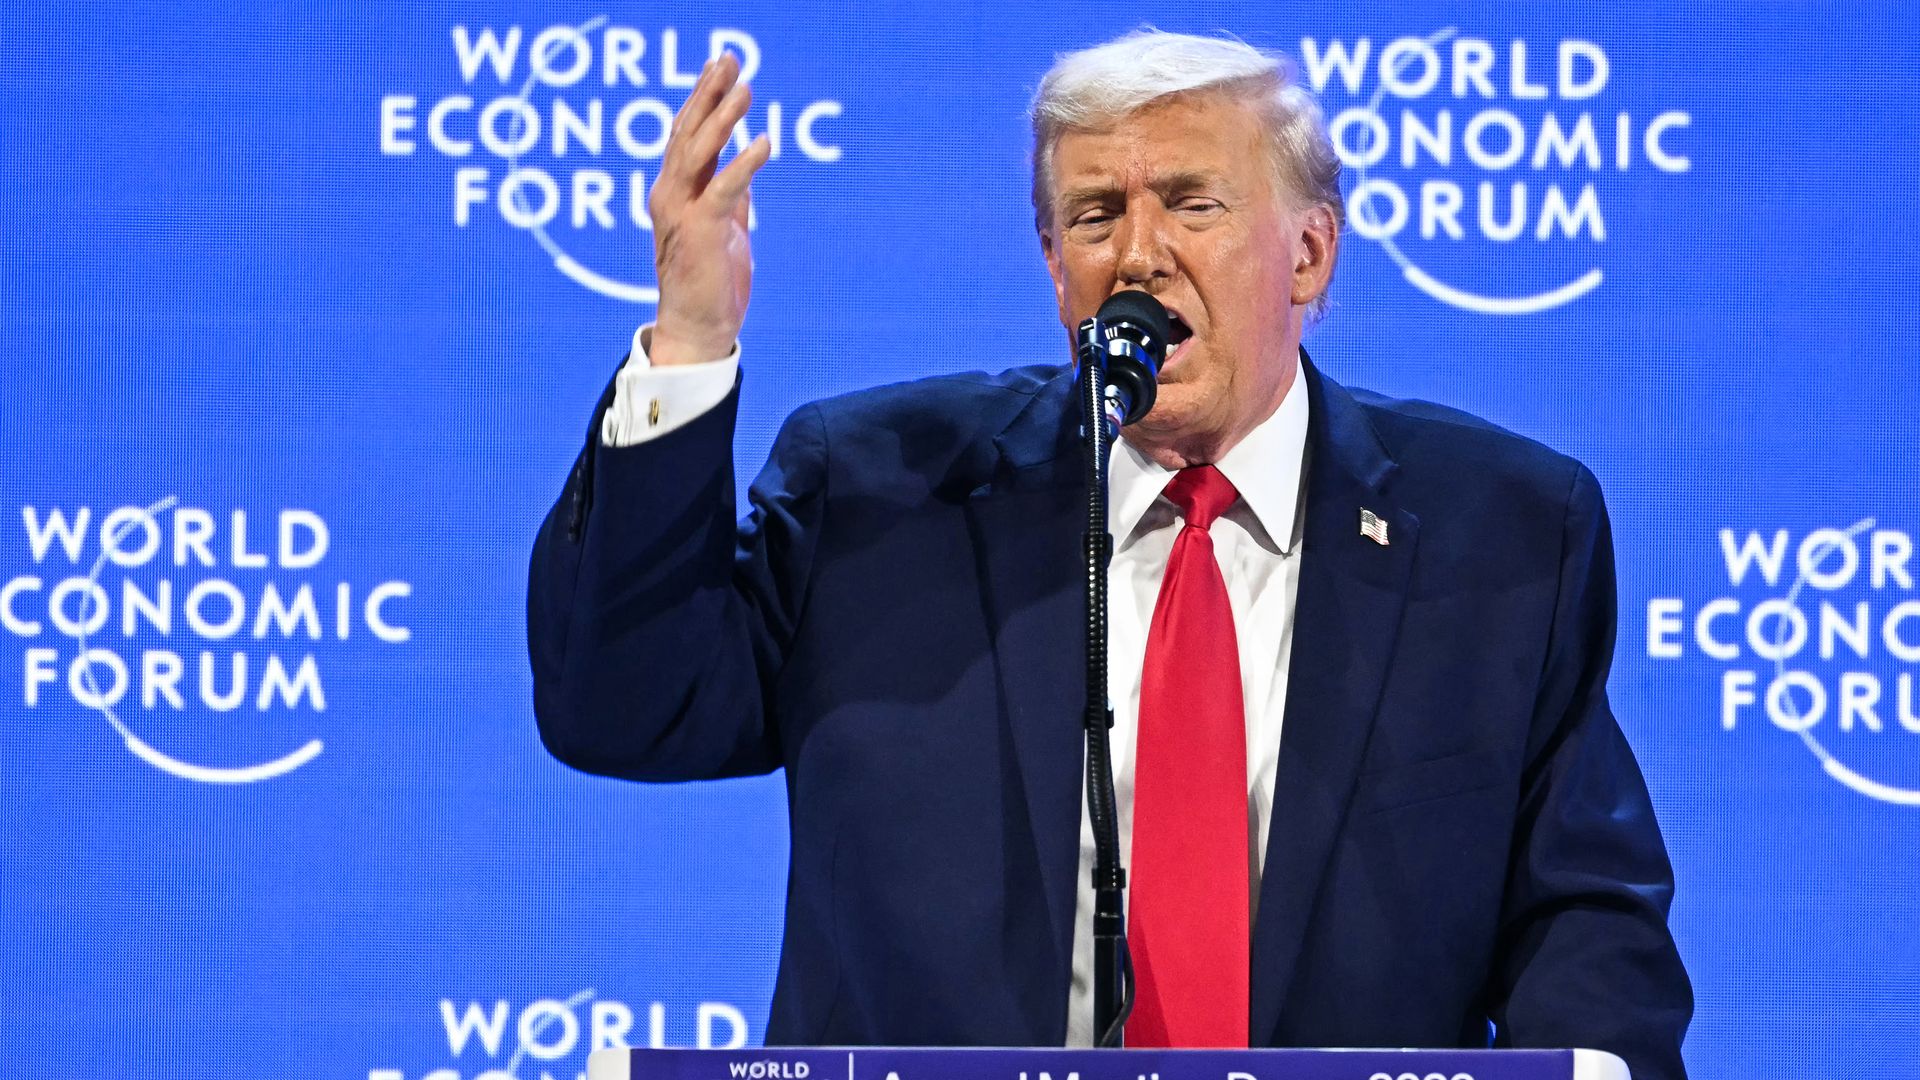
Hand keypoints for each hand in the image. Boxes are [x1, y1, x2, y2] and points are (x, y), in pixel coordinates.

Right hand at [648, 52, 772, 365]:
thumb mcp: (726, 230)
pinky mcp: (703, 231)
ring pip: (700, 153)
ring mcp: (682, 211)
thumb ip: (731, 198)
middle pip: (688, 132)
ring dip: (723, 118)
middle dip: (708, 93)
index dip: (702, 98)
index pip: (686, 135)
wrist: (698, 327)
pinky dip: (744, 163)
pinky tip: (764, 142)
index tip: (720, 67)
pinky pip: (724, 189)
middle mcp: (670, 195)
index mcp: (674, 192)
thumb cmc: (710, 284)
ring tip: (745, 88)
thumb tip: (746, 170)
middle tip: (727, 58)